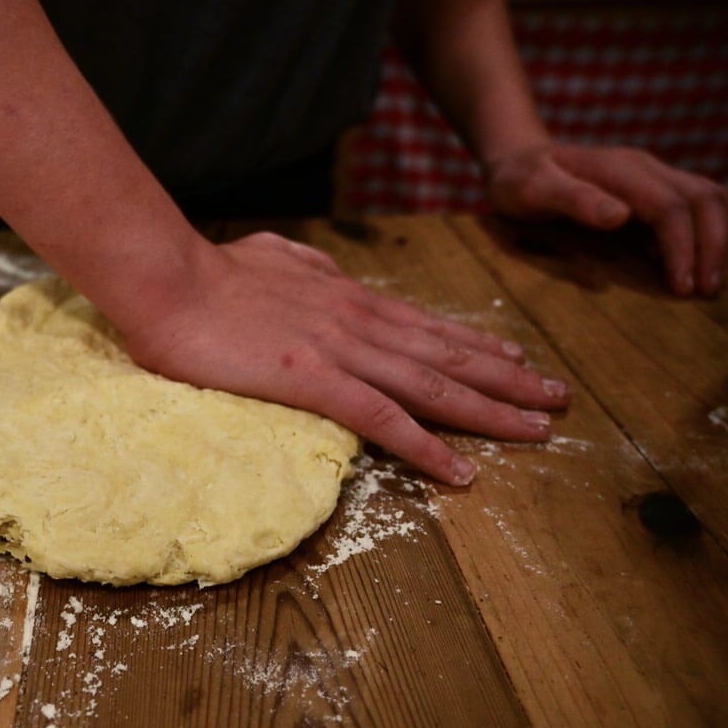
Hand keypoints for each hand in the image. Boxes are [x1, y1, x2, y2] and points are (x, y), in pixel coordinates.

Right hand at [119, 232, 571, 485]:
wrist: (169, 279)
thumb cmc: (210, 271)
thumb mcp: (273, 255)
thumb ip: (306, 266)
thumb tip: (320, 271)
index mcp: (348, 298)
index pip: (428, 326)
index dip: (477, 346)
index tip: (517, 359)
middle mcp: (360, 322)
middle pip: (448, 355)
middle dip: (508, 379)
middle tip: (557, 398)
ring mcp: (342, 350)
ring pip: (432, 385)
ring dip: (491, 409)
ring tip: (539, 427)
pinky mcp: (314, 380)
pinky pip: (383, 420)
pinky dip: (426, 446)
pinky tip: (460, 472)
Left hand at [485, 142, 727, 296]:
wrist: (517, 161)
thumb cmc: (519, 181)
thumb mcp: (533, 190)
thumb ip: (574, 200)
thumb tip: (620, 216)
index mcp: (618, 169)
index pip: (669, 206)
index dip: (682, 247)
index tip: (682, 287)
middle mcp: (643, 167)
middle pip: (701, 198)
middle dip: (712, 245)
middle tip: (708, 291)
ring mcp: (650, 175)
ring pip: (705, 197)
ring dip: (715, 238)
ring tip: (708, 282)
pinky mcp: (650, 188)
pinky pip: (691, 205)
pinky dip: (701, 232)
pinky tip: (686, 265)